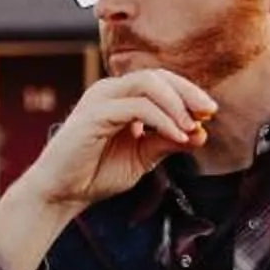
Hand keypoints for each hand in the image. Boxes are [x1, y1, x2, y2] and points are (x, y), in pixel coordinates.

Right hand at [0, 68, 219, 269]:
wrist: (60, 194)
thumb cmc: (94, 174)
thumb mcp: (142, 158)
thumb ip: (168, 142)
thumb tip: (202, 132)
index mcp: (119, 98)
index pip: (160, 81)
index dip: (187, 94)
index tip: (209, 115)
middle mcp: (109, 92)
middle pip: (158, 76)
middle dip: (188, 92)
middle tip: (209, 112)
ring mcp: (100, 100)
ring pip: (148, 84)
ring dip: (177, 104)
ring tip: (192, 127)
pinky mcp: (94, 114)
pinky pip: (137, 107)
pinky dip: (162, 120)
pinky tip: (177, 136)